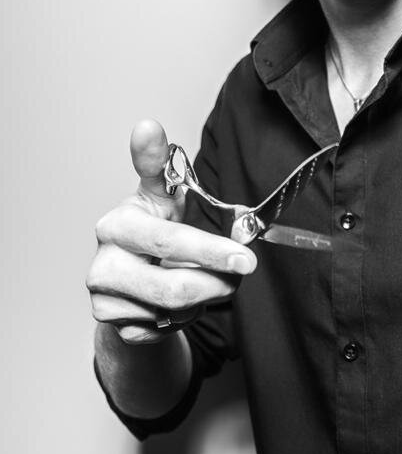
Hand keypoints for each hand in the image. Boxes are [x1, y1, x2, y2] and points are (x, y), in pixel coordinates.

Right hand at [86, 119, 256, 344]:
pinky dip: (185, 316)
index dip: (208, 249)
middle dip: (220, 278)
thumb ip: (161, 165)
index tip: (242, 255)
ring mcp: (105, 298)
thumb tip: (146, 126)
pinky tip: (180, 300)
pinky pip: (166, 328)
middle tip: (246, 267)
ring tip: (207, 278)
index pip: (169, 239)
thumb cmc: (150, 229)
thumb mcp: (159, 193)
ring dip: (205, 296)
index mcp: (118, 223)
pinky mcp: (113, 325)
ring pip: (176, 310)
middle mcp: (104, 262)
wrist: (126, 280)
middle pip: (176, 285)